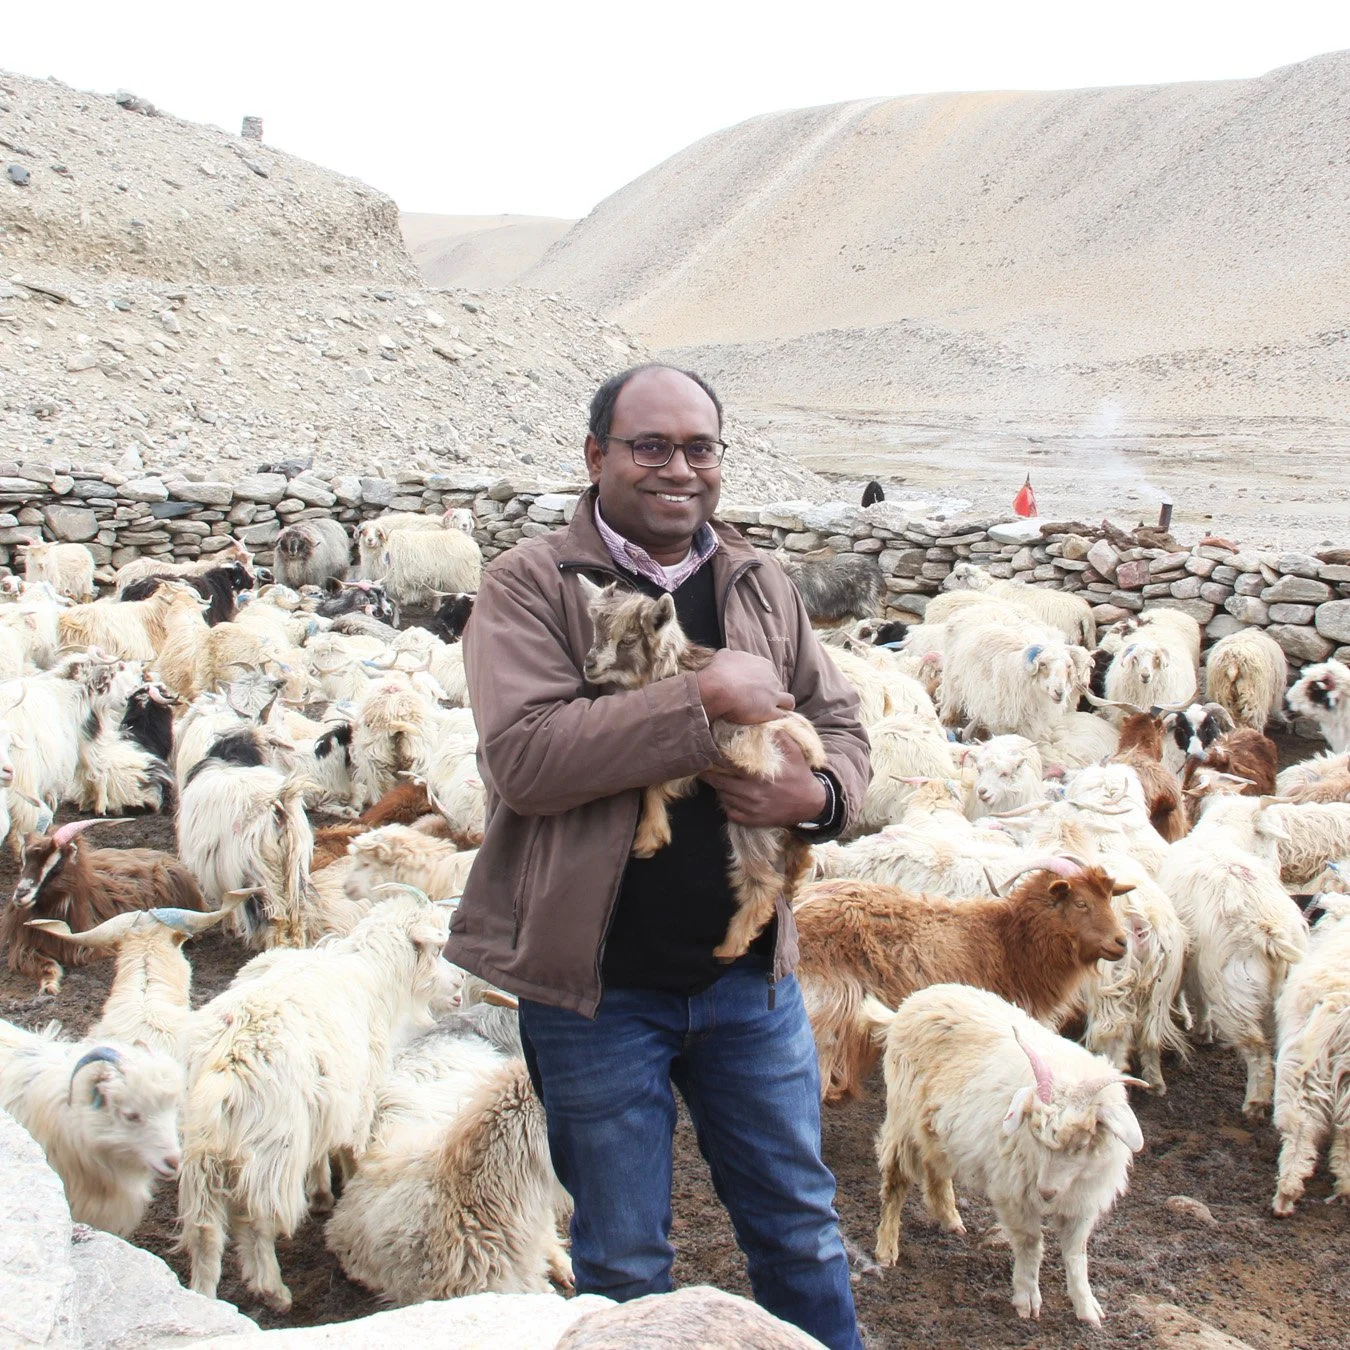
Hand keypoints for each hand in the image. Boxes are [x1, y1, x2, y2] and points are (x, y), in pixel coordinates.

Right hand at [695, 650, 793, 724]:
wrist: (720, 687)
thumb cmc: (720, 670)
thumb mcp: (725, 655)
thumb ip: (731, 656)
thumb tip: (728, 655)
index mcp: (763, 664)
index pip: (768, 672)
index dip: (762, 679)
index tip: (754, 685)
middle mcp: (772, 678)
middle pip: (777, 686)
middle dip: (771, 692)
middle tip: (758, 699)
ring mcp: (773, 695)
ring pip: (788, 701)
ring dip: (783, 705)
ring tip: (776, 711)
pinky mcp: (771, 711)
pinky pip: (782, 716)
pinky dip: (779, 718)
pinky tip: (774, 722)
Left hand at [702, 733, 826, 827]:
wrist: (811, 804)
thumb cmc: (800, 776)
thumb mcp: (795, 753)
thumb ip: (781, 737)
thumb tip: (767, 722)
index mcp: (759, 776)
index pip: (729, 766)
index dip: (716, 760)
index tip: (709, 754)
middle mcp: (752, 793)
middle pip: (720, 784)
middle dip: (710, 775)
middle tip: (703, 768)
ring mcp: (752, 809)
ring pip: (724, 798)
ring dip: (718, 789)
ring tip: (714, 780)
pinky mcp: (753, 821)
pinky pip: (731, 813)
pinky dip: (726, 805)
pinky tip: (728, 797)